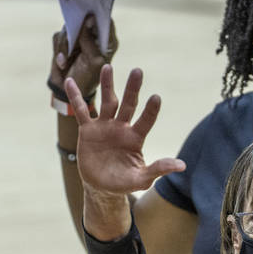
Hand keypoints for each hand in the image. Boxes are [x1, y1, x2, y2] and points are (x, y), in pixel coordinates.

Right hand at [49, 15, 118, 104]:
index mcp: (107, 42)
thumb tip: (88, 19)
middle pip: (85, 19)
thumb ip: (91, 40)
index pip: (106, 20)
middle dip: (77, 28)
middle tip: (73, 34)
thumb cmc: (86, 79)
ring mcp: (79, 38)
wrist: (68, 91)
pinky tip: (62, 63)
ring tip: (65, 62)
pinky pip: (58, 36)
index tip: (90, 12)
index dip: (99, 12)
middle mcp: (94, 36)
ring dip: (65, 46)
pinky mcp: (65, 41)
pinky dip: (59, 50)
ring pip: (68, 28)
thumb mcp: (93, 61)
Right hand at [65, 65, 184, 197]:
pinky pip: (81, 110)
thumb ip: (159, 168)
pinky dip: (75, 97)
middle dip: (132, 89)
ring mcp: (104, 126)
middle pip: (128, 104)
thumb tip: (182, 165)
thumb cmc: (124, 182)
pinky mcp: (87, 130)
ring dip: (107, 85)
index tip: (156, 97)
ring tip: (107, 67)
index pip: (146, 120)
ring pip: (107, 102)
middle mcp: (122, 127)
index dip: (150, 110)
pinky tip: (70, 82)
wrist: (101, 187)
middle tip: (138, 71)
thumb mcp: (142, 178)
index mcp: (136, 138)